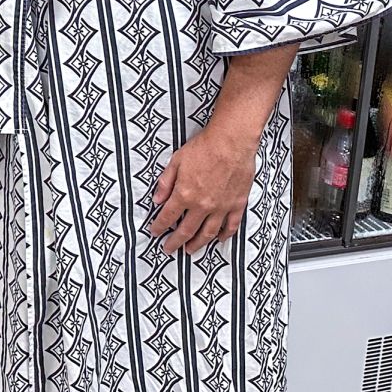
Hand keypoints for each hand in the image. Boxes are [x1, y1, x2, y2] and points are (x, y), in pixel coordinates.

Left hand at [148, 125, 256, 254]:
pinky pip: (230, 226)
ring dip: (197, 244)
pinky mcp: (237, 204)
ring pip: (208, 233)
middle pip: (186, 231)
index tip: (154, 232)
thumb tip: (156, 200)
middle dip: (175, 242)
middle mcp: (202, 205)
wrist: (232, 141)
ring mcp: (221, 207)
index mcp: (185, 194)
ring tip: (190, 250)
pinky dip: (225, 235)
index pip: (168, 217)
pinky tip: (219, 240)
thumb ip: (166, 182)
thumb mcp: (176, 160)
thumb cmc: (204, 147)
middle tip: (169, 249)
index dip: (159, 227)